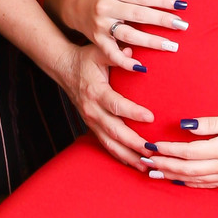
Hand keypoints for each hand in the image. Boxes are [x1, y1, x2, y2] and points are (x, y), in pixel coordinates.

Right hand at [59, 43, 154, 169]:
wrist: (64, 69)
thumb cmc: (86, 60)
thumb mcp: (99, 52)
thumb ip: (116, 55)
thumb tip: (132, 55)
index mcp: (95, 92)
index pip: (116, 105)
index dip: (133, 112)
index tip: (151, 117)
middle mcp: (92, 110)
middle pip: (114, 131)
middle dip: (134, 143)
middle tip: (153, 150)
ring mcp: (91, 121)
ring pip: (110, 143)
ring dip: (128, 155)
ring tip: (146, 166)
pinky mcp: (92, 126)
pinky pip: (106, 145)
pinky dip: (120, 156)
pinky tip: (133, 164)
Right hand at [64, 0, 187, 69]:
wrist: (73, 4)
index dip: (162, 0)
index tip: (181, 5)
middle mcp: (106, 7)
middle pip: (138, 15)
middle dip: (162, 20)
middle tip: (182, 25)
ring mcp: (101, 25)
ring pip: (129, 35)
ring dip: (151, 42)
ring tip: (171, 46)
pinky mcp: (97, 41)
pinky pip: (112, 53)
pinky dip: (125, 62)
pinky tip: (141, 68)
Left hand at [140, 107, 217, 188]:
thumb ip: (211, 124)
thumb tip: (185, 125)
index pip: (188, 152)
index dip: (168, 150)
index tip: (152, 145)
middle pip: (187, 169)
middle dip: (164, 165)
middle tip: (144, 160)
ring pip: (194, 180)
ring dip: (172, 176)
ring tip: (153, 172)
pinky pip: (206, 185)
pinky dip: (188, 183)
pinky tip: (177, 180)